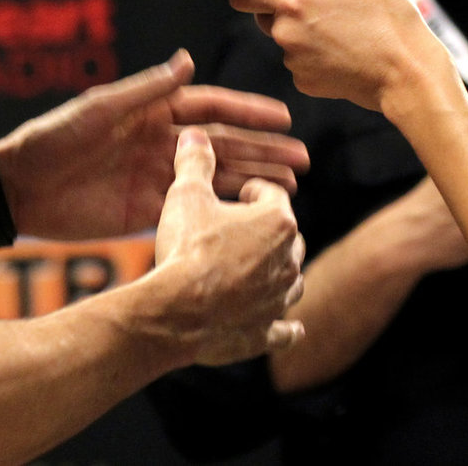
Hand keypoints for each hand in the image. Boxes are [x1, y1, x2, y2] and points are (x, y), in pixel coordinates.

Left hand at [0, 50, 309, 240]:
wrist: (17, 189)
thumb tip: (187, 59)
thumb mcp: (98, 109)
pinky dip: (225, 212)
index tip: (284, 116)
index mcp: (154, 112)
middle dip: (264, 150)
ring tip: (291, 189)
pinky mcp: (149, 211)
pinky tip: (251, 217)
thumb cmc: (51, 139)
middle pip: (225, 145)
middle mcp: (163, 142)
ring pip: (217, 178)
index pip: (212, 108)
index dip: (249, 111)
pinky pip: (196, 209)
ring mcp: (159, 178)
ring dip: (253, 181)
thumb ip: (146, 89)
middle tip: (302, 160)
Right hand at [153, 129, 305, 365]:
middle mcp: (289, 259)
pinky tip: (292, 329)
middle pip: (286, 236)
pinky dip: (286, 328)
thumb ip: (195, 163)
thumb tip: (194, 135)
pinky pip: (285, 330)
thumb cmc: (185, 248)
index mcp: (277, 221)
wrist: (176, 310)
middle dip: (265, 232)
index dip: (250, 191)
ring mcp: (280, 298)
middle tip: (235, 231)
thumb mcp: (186, 195)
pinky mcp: (266, 331)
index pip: (272, 194)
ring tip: (253, 271)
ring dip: (276, 273)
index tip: (232, 196)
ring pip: (289, 279)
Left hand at [228, 0, 455, 114]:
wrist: (408, 74)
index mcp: (294, 1)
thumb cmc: (389, 21)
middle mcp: (286, 33)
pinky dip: (315, 56)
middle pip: (264, 15)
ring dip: (303, 32)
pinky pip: (300, 62)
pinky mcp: (305, 83)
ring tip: (343, 29)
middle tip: (326, 6)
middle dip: (285, 8)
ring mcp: (294, 62)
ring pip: (285, 39)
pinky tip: (345, 51)